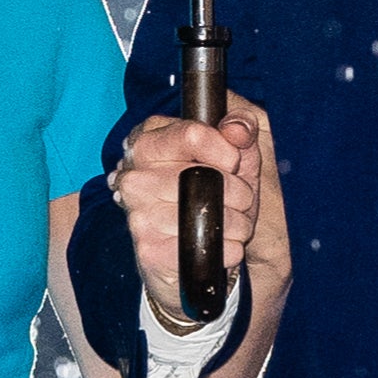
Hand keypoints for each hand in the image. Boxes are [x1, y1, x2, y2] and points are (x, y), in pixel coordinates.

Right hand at [110, 92, 281, 328]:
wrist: (196, 253)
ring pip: (208, 213)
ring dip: (238, 223)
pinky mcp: (149, 251)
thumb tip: (237, 128)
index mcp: (149, 141)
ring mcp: (138, 214)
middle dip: (238, 192)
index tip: (234, 162)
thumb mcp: (235, 151)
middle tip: (238, 200)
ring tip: (233, 223)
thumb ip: (242, 124)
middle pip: (205, 176)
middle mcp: (135, 176)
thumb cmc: (215, 194)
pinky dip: (229, 248)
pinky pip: (207, 245)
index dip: (226, 150)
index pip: (192, 134)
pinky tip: (222, 245)